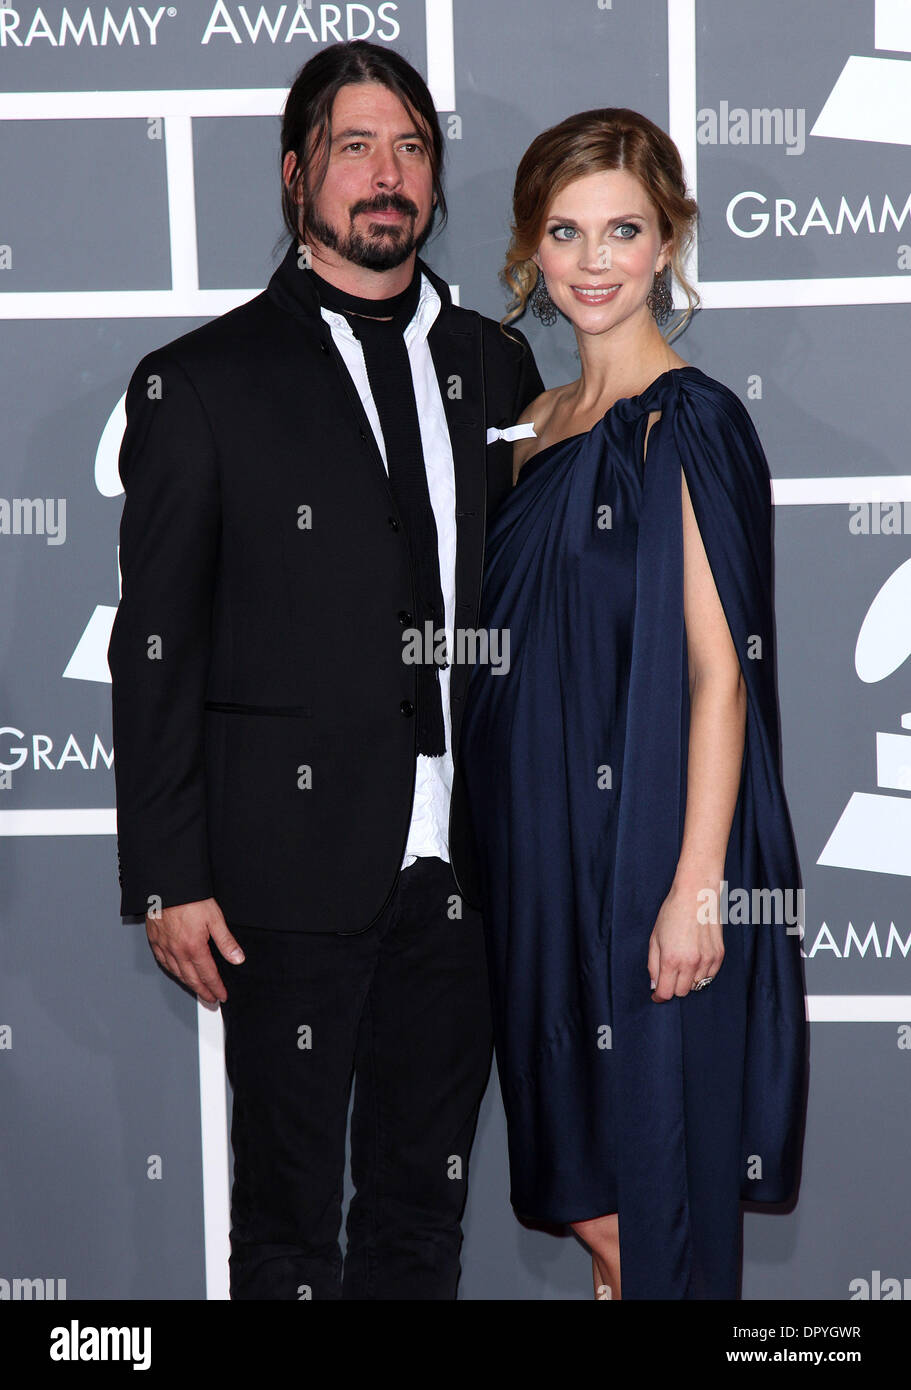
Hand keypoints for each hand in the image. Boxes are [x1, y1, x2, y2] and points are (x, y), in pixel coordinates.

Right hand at [146, 898, 243, 1003]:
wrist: (166, 885)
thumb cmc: (189, 898)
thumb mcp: (215, 918)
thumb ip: (226, 941)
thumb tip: (237, 958)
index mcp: (194, 947)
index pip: (208, 975)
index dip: (216, 987)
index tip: (221, 996)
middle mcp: (177, 951)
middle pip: (191, 978)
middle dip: (203, 991)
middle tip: (211, 999)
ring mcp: (164, 947)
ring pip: (176, 973)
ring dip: (188, 984)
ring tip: (197, 990)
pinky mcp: (154, 940)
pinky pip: (163, 962)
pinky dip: (172, 971)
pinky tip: (176, 972)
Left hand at [647, 880, 723, 1002]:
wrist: (697, 895)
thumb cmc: (672, 913)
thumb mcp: (655, 938)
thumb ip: (653, 965)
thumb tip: (655, 985)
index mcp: (671, 959)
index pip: (666, 993)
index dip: (659, 995)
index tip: (657, 994)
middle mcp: (691, 963)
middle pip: (681, 992)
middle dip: (673, 986)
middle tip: (669, 973)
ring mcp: (707, 960)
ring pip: (697, 986)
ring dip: (688, 979)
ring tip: (683, 961)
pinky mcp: (719, 956)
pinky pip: (709, 976)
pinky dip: (701, 973)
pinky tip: (696, 958)